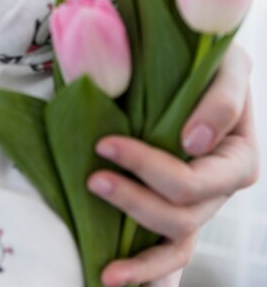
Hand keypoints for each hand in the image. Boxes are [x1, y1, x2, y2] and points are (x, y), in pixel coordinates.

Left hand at [86, 43, 259, 286]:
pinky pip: (172, 254)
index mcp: (238, 160)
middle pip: (180, 218)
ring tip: (103, 268)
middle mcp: (220, 190)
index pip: (192, 181)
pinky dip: (151, 273)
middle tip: (93, 179)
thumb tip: (194, 142)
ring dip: (140, 259)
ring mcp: (201, 204)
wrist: (201, 71)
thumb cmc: (215, 66)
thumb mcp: (229, 67)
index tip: (105, 145)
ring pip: (177, 246)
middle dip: (134, 202)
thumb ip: (223, 99)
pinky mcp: (180, 208)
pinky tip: (119, 281)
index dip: (147, 169)